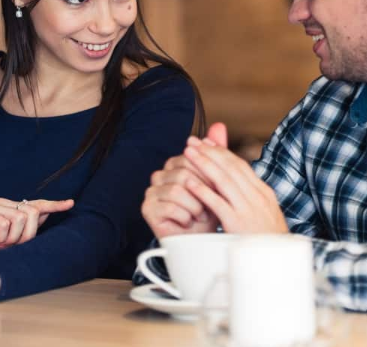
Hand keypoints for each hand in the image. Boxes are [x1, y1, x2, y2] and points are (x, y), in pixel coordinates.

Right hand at [0, 198, 73, 255]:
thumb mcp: (16, 241)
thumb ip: (29, 227)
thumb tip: (45, 214)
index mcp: (14, 209)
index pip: (37, 204)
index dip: (54, 205)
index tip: (70, 204)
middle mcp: (4, 203)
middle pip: (32, 213)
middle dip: (26, 234)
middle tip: (11, 244)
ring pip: (20, 219)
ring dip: (12, 238)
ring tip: (0, 242)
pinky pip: (4, 224)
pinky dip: (1, 236)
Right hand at [142, 123, 227, 238]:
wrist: (202, 241)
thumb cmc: (209, 211)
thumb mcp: (217, 180)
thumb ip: (217, 152)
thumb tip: (219, 125)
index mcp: (174, 165)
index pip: (192, 160)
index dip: (208, 176)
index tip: (216, 191)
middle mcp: (160, 175)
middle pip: (185, 174)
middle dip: (202, 193)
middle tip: (209, 207)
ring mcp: (151, 191)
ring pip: (178, 190)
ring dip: (195, 207)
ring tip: (199, 216)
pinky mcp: (147, 208)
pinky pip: (170, 206)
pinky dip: (185, 216)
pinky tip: (188, 222)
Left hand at [182, 124, 287, 233]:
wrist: (278, 264)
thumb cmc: (268, 241)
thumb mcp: (264, 213)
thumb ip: (251, 195)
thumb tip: (238, 180)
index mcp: (263, 192)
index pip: (240, 165)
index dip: (221, 151)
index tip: (206, 142)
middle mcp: (257, 197)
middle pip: (230, 167)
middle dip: (208, 151)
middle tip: (191, 140)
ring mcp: (248, 209)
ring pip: (223, 180)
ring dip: (203, 164)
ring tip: (187, 153)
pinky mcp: (237, 224)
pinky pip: (217, 203)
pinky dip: (203, 190)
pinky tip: (190, 182)